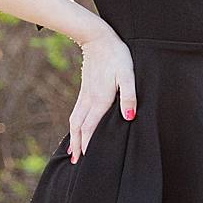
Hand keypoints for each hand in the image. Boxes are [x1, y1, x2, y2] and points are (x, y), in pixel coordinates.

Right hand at [69, 29, 136, 162]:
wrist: (98, 39)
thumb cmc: (117, 56)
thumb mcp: (128, 74)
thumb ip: (129, 96)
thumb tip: (129, 117)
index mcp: (100, 100)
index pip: (91, 128)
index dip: (89, 144)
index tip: (86, 160)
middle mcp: (89, 100)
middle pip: (79, 128)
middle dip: (78, 146)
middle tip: (75, 163)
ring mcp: (85, 95)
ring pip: (75, 121)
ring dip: (73, 137)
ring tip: (72, 152)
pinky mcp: (84, 90)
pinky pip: (76, 112)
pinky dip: (73, 125)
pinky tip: (75, 128)